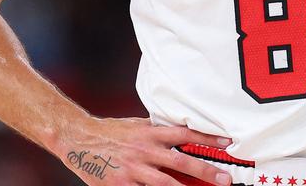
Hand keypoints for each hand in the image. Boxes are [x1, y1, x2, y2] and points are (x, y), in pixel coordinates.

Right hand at [58, 116, 234, 185]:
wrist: (77, 138)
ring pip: (164, 184)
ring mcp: (132, 170)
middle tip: (225, 179)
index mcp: (149, 133)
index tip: (227, 143)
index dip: (207, 139)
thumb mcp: (136, 125)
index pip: (184, 134)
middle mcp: (144, 150)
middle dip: (205, 171)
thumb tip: (182, 132)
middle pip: (180, 162)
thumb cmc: (110, 131)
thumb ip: (158, 131)